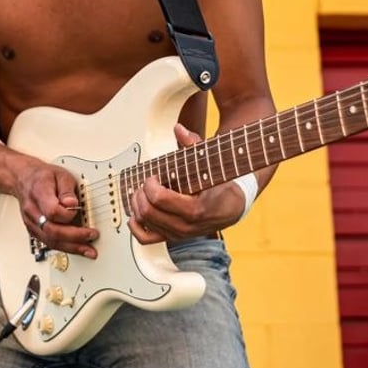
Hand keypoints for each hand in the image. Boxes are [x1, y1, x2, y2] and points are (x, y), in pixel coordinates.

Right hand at [16, 160, 98, 258]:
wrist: (24, 180)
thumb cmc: (43, 177)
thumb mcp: (60, 175)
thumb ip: (67, 190)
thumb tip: (72, 204)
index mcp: (39, 193)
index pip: (52, 211)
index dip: (68, 214)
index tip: (79, 210)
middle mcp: (33, 211)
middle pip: (51, 230)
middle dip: (74, 236)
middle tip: (91, 235)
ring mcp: (32, 223)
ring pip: (50, 241)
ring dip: (71, 247)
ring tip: (88, 250)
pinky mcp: (34, 231)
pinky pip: (49, 242)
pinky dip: (65, 247)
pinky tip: (77, 249)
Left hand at [128, 123, 245, 243]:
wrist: (232, 208)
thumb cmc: (220, 184)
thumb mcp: (211, 163)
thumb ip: (194, 146)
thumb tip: (178, 129)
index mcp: (195, 209)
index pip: (159, 199)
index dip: (150, 185)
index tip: (153, 176)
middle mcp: (185, 226)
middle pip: (148, 211)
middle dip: (141, 193)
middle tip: (145, 182)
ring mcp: (178, 235)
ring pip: (145, 222)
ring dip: (137, 205)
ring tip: (141, 192)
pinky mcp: (172, 238)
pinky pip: (145, 239)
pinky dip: (135, 226)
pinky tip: (136, 213)